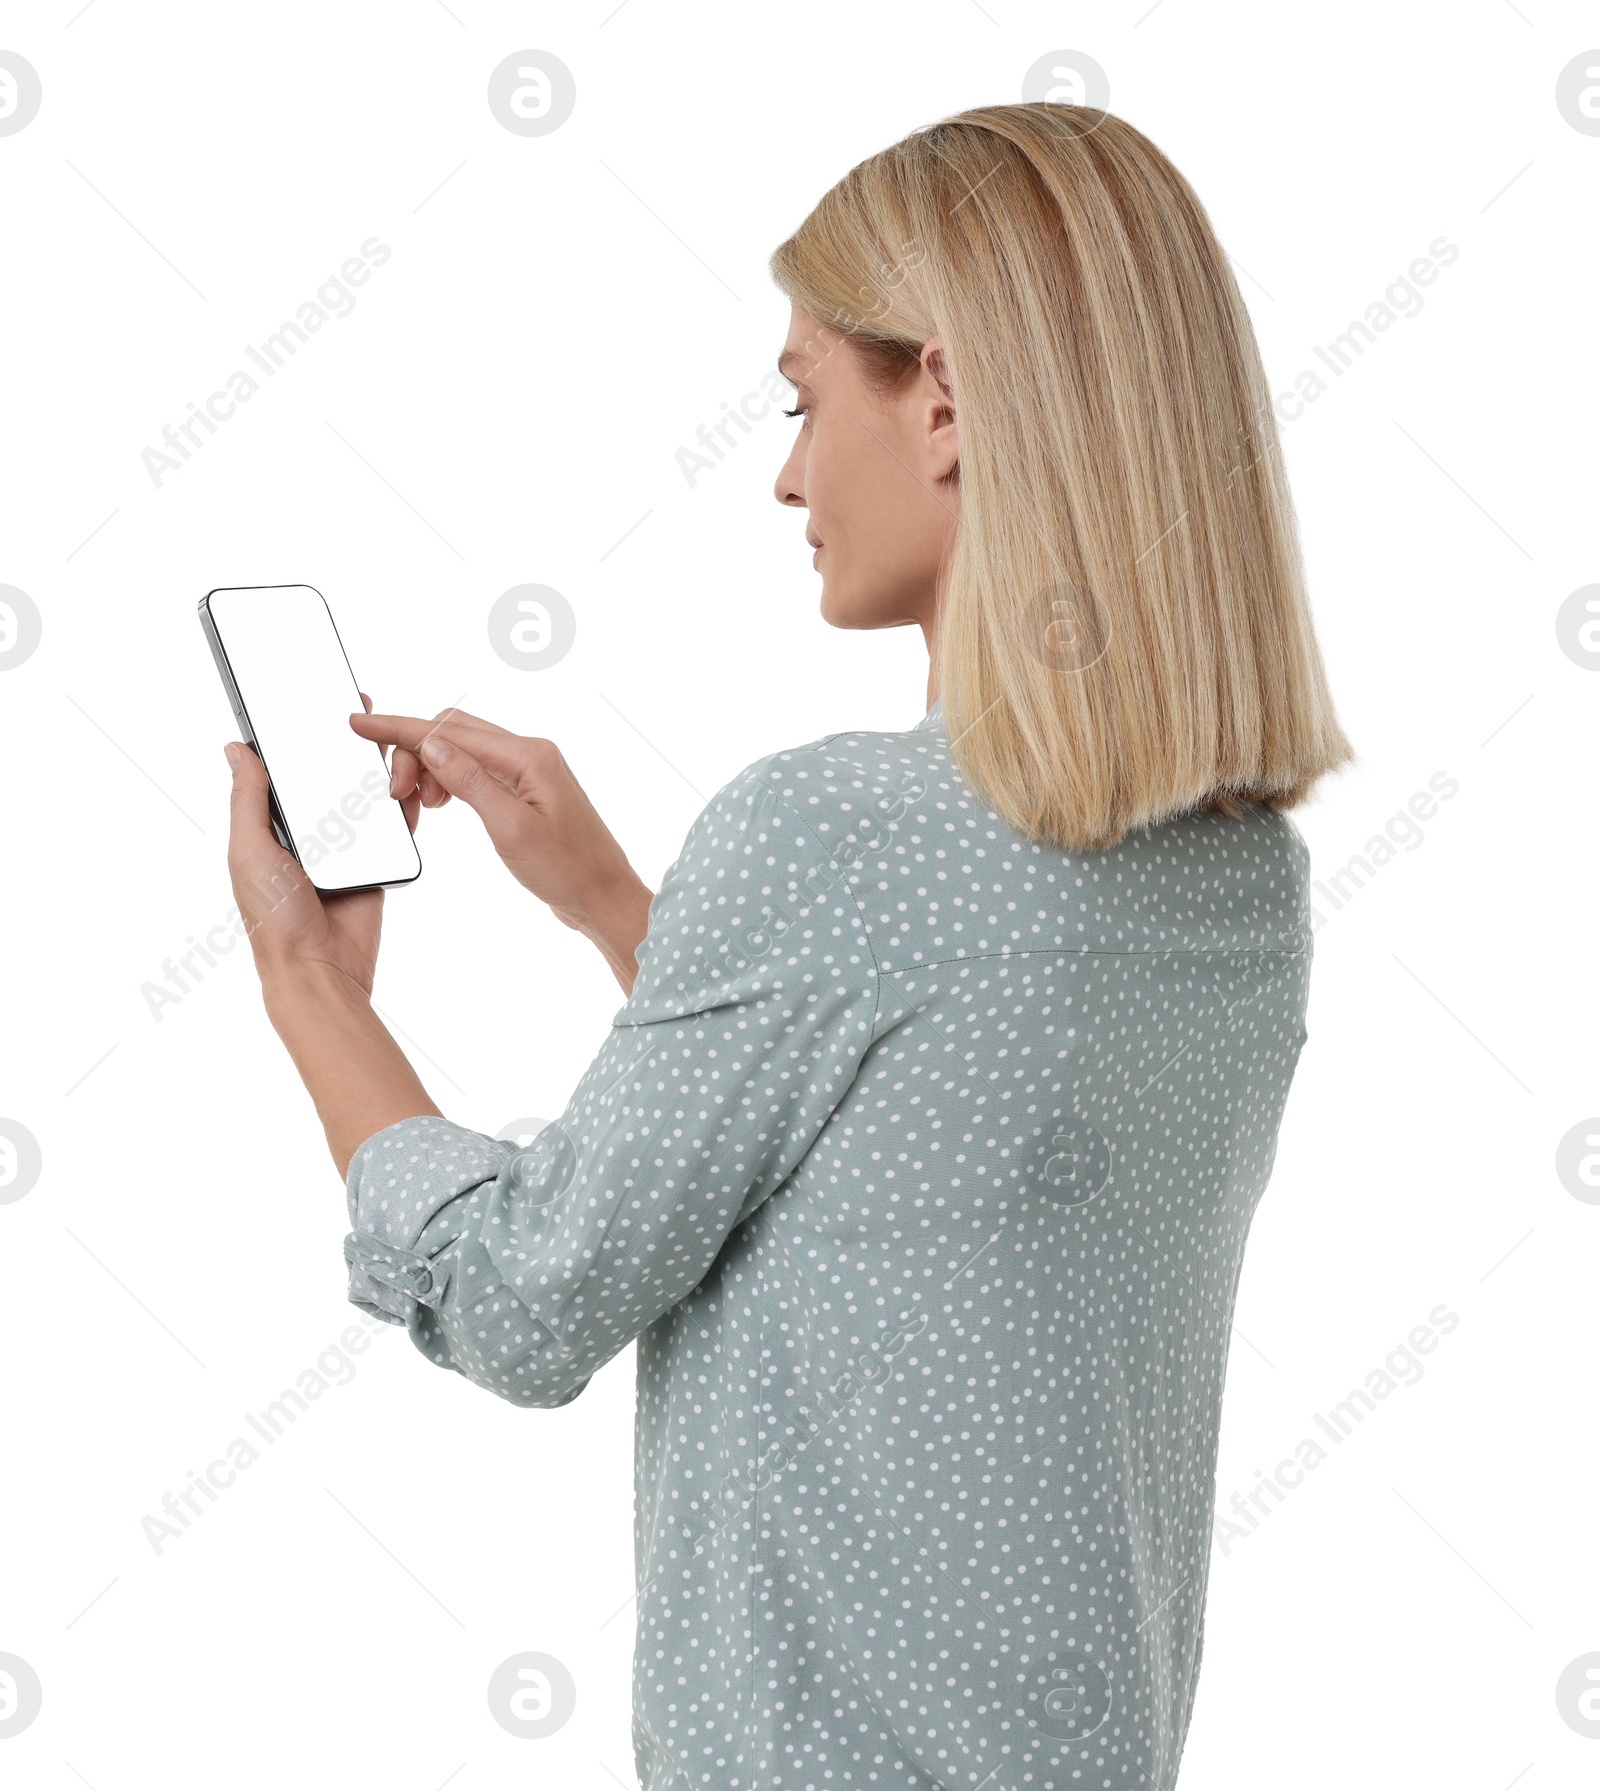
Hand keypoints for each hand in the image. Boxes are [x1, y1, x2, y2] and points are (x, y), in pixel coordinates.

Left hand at [225, 693, 419, 998]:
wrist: (320, 970)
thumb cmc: (274, 919)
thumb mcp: (250, 850)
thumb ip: (249, 799)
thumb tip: (236, 748)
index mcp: (271, 824)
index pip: (288, 768)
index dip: (302, 735)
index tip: (319, 703)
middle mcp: (308, 831)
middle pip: (333, 775)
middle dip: (350, 747)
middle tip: (368, 718)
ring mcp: (344, 846)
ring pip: (365, 796)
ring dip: (380, 775)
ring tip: (395, 756)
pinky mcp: (375, 862)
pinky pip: (392, 828)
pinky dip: (403, 808)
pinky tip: (411, 790)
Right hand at [350, 706, 652, 990]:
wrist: (602, 897)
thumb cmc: (567, 871)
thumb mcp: (510, 828)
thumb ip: (470, 782)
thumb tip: (431, 744)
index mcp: (528, 756)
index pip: (450, 729)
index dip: (400, 728)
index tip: (361, 726)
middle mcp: (529, 754)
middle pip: (453, 732)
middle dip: (413, 753)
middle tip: (394, 794)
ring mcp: (528, 772)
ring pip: (462, 751)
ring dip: (430, 769)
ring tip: (415, 804)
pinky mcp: (525, 791)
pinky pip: (476, 771)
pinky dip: (449, 780)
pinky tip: (438, 803)